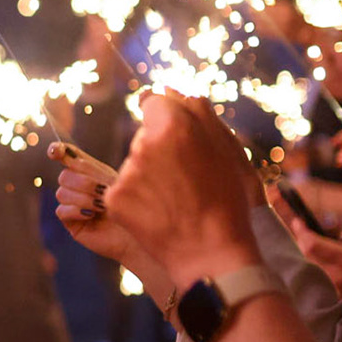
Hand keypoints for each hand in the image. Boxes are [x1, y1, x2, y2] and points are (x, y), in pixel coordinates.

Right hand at [51, 142, 134, 263]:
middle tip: (104, 192)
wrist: (138, 233)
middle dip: (84, 182)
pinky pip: (61, 211)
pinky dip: (76, 210)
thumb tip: (71, 159)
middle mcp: (79, 187)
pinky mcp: (71, 223)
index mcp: (91, 171)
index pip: (68, 156)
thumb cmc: (133, 207)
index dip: (58, 150)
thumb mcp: (116, 182)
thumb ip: (93, 169)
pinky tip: (92, 215)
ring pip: (61, 193)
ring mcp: (73, 205)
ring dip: (84, 198)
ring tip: (102, 207)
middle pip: (64, 175)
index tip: (54, 152)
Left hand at [106, 92, 260, 284]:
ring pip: (133, 164)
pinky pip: (122, 190)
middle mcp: (144, 144)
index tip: (177, 140)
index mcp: (174, 125)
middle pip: (143, 136)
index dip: (166, 120)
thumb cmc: (226, 200)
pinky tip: (160, 213)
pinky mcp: (114, 199)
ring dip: (148, 176)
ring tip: (175, 200)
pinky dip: (137, 200)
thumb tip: (175, 89)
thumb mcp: (226, 150)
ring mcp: (126, 173)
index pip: (154, 102)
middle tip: (184, 179)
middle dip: (158, 150)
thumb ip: (198, 112)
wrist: (211, 252)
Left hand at [294, 226, 341, 299]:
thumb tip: (339, 236)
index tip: (297, 222)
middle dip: (300, 246)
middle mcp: (337, 281)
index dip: (301, 233)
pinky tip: (314, 271)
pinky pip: (312, 287)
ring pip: (306, 274)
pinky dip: (309, 276)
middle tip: (302, 236)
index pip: (311, 246)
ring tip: (308, 252)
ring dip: (304, 261)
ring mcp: (331, 296)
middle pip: (303, 259)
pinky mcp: (330, 306)